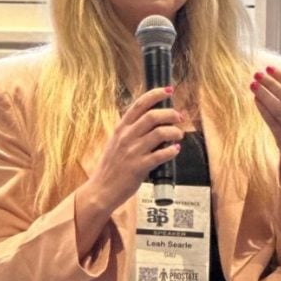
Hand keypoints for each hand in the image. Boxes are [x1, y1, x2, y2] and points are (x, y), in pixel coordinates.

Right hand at [86, 86, 183, 212]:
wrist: (101, 190)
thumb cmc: (110, 167)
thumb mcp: (115, 142)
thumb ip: (130, 130)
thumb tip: (151, 119)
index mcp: (121, 128)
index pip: (139, 104)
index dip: (155, 94)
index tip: (168, 90)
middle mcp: (126, 137)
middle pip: (152, 116)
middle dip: (170, 113)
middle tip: (179, 117)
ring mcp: (132, 152)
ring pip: (159, 133)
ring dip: (174, 132)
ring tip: (178, 135)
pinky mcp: (139, 167)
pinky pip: (161, 155)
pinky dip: (172, 151)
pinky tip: (175, 150)